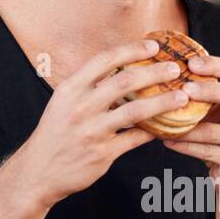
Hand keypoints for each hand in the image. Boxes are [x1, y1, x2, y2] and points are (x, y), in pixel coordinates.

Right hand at [23, 39, 189, 206]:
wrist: (37, 172)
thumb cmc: (55, 134)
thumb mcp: (63, 103)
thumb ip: (89, 86)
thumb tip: (121, 68)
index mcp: (70, 89)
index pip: (104, 60)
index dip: (132, 50)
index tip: (154, 46)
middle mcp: (80, 107)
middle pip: (124, 81)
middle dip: (154, 72)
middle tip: (175, 70)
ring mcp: (92, 131)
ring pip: (135, 111)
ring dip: (162, 102)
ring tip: (182, 97)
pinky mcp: (102, 154)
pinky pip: (135, 139)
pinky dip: (153, 131)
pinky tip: (168, 126)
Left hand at [162, 51, 219, 182]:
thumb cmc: (219, 139)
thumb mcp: (213, 113)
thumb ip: (200, 95)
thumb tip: (163, 72)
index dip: (215, 65)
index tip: (191, 62)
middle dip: (211, 90)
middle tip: (185, 89)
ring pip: (218, 131)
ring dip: (190, 126)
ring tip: (167, 118)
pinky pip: (210, 153)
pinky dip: (187, 146)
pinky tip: (168, 141)